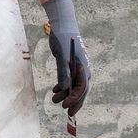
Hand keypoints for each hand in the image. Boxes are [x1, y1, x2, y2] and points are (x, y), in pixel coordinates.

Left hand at [42, 0, 90, 119]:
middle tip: (66, 112)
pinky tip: (55, 89)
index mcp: (84, 67)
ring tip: (54, 99)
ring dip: (66, 94)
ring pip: (74, 85)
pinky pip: (69, 79)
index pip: (82, 88)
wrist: (62, 25)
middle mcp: (83, 69)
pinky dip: (63, 85)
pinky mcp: (71, 65)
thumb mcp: (62, 56)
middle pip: (81, 90)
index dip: (75, 99)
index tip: (66, 107)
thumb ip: (64, 72)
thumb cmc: (63, 39)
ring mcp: (78, 67)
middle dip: (74, 101)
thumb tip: (65, 88)